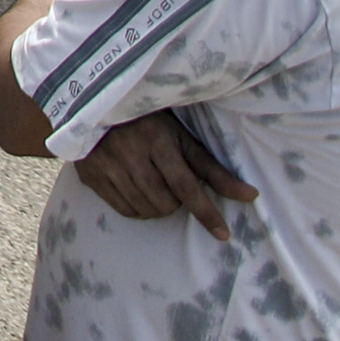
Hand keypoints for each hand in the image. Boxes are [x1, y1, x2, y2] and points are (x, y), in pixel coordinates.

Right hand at [74, 110, 257, 234]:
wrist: (97, 106)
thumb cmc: (148, 122)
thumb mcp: (182, 137)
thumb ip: (213, 169)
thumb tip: (250, 196)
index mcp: (157, 139)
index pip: (186, 186)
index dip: (206, 212)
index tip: (223, 234)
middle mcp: (129, 153)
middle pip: (165, 202)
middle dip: (177, 202)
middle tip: (171, 184)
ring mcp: (106, 165)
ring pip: (145, 210)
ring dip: (158, 207)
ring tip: (155, 186)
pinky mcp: (89, 175)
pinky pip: (124, 210)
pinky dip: (138, 209)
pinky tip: (138, 192)